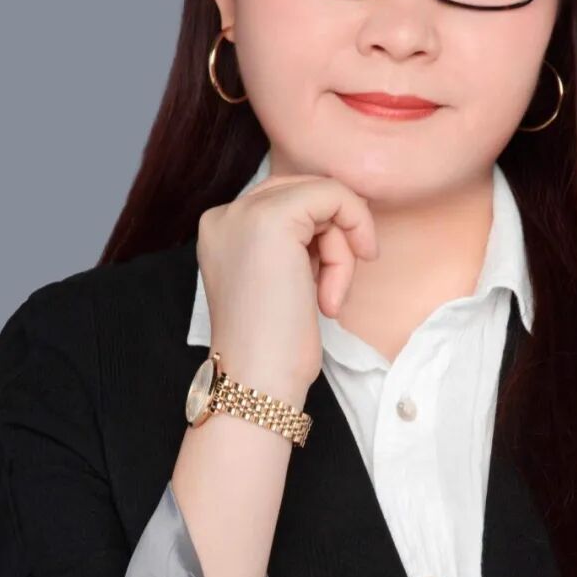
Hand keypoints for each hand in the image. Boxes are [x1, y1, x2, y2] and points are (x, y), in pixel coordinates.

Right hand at [196, 173, 379, 396]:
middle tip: (336, 288)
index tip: (329, 279)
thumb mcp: (281, 278)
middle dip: (334, 236)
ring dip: (342, 249)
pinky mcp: (273, 218)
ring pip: (324, 196)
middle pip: (306, 194)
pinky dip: (354, 231)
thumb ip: (296, 241)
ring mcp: (244, 213)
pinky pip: (335, 195)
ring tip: (329, 298)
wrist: (258, 382)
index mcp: (222, 229)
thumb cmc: (274, 344)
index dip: (321, 234)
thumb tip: (344, 208)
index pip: (287, 202)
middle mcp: (226, 214)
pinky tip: (336, 288)